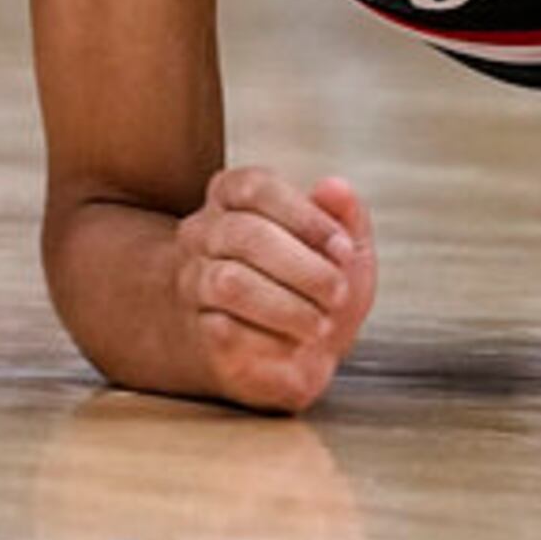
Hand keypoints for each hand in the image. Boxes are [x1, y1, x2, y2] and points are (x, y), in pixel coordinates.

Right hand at [175, 167, 375, 413]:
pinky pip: (227, 331)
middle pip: (245, 235)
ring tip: (320, 324)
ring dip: (288, 307)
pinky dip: (272, 342)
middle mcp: (204, 233)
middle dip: (304, 268)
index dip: (306, 217)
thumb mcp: (340, 248)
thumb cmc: (311, 287)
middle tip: (338, 294)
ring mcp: (195, 281)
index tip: (344, 250)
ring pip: (230, 283)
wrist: (283, 351)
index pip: (256, 188)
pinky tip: (293, 345)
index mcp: (234, 197)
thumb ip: (345, 215)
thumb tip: (336, 188)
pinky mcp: (200, 332)